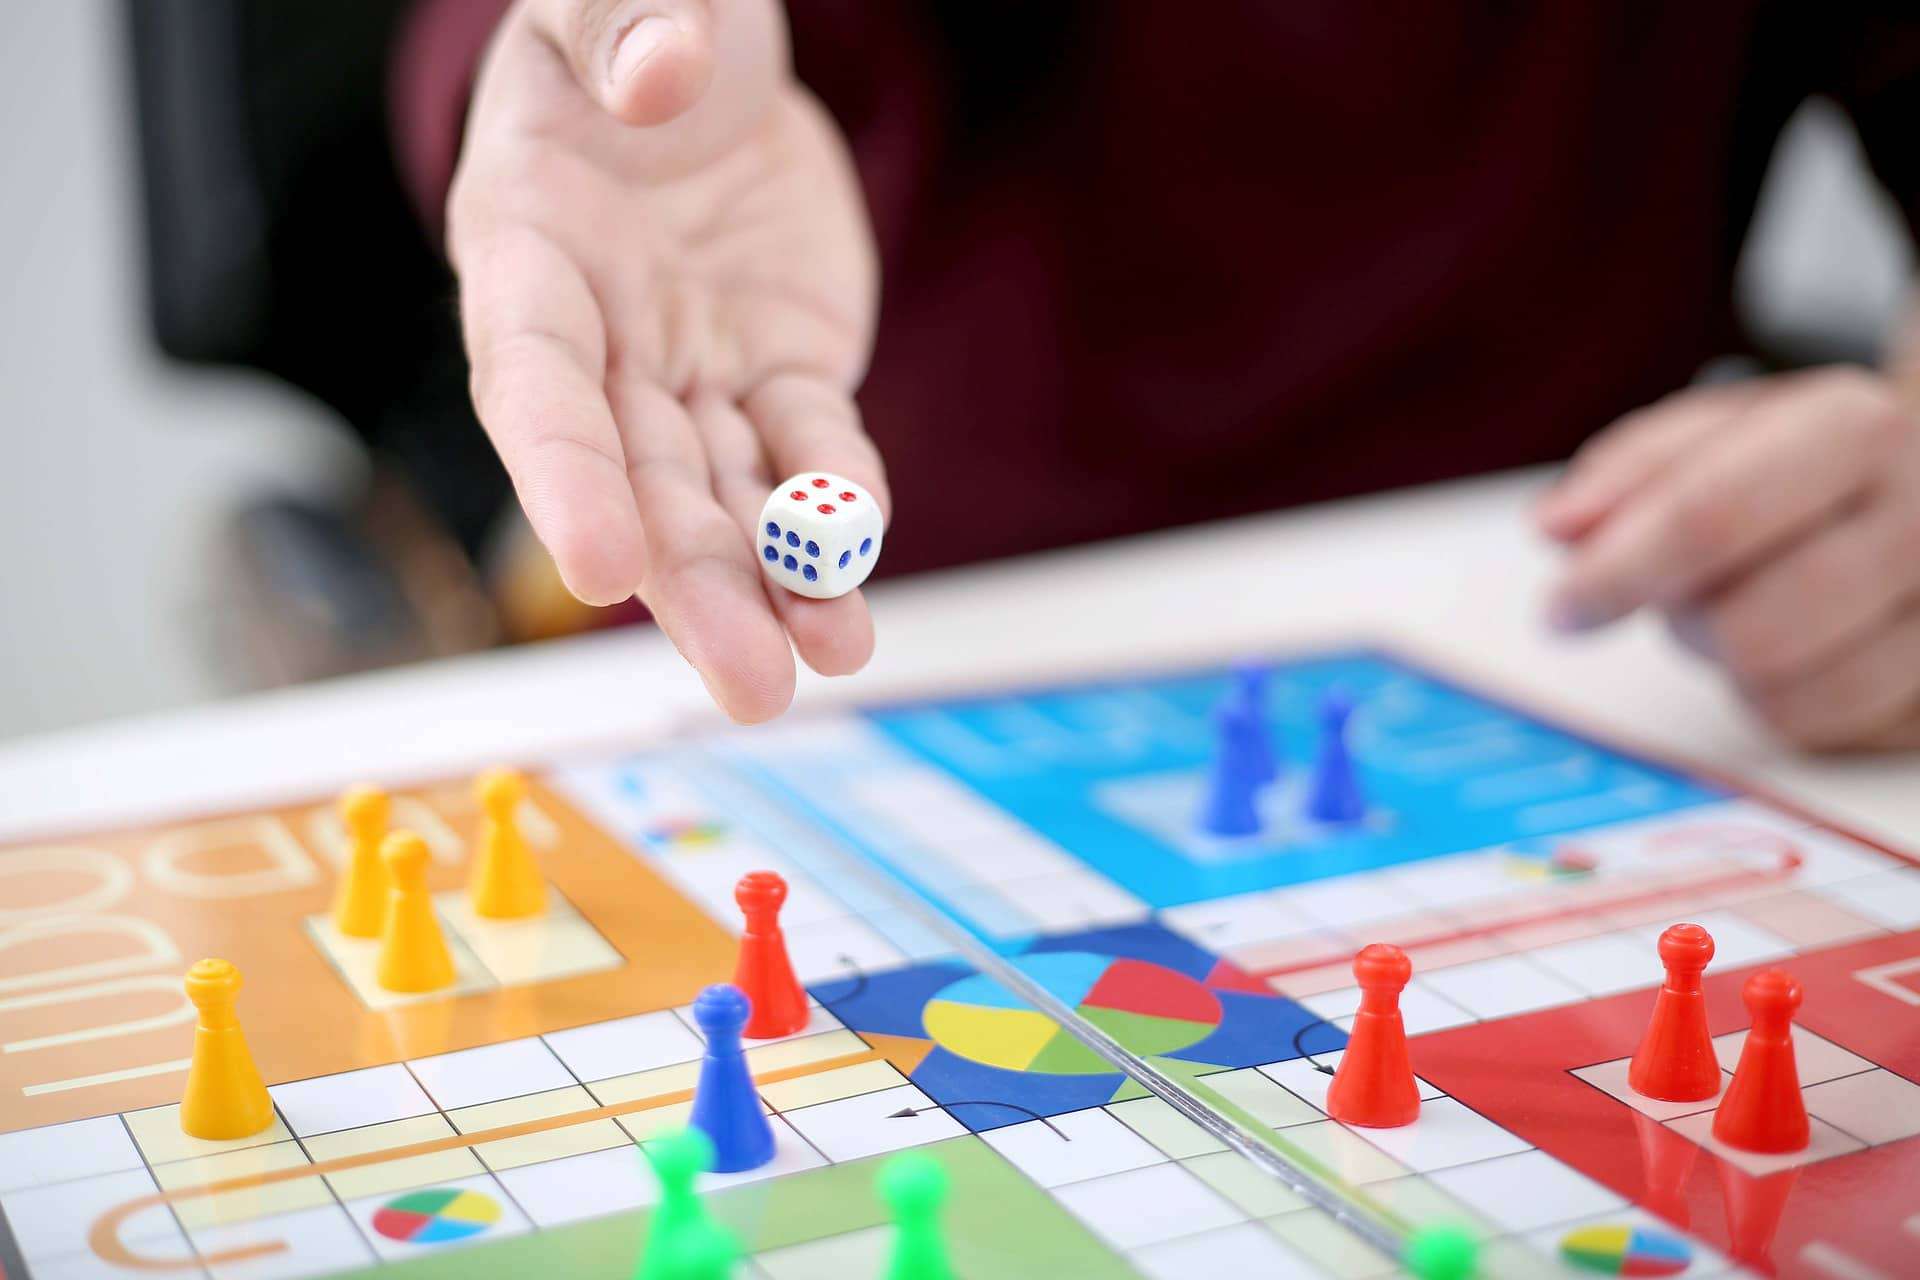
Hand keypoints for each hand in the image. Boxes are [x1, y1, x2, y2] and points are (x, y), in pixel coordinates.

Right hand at [448, 0, 882, 721]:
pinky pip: (812, 447)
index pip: (534, 385)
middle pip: (642, 483)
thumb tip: (661, 72)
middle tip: (752, 687)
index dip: (563, 478)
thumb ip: (618, 19)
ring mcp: (694, 368)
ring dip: (775, 585)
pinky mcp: (780, 370)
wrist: (704, 58)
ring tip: (828, 662)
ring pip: (728, 495)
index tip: (598, 569)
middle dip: (695, 587)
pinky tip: (859, 577)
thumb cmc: (630, 17)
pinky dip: (838, 507)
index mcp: (526, 256)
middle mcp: (603, 340)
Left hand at [1536, 367, 1919, 749]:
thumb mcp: (1719, 434)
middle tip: (1677, 595)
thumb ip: (1631, 473)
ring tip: (1743, 610)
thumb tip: (1557, 528)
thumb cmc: (1803, 462)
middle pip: (1749, 627)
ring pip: (1787, 692)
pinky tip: (1791, 649)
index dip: (1617, 573)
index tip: (1562, 608)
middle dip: (1683, 623)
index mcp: (1853, 429)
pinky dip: (1777, 701)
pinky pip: (1822, 729)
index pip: (1711, 517)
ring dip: (1727, 666)